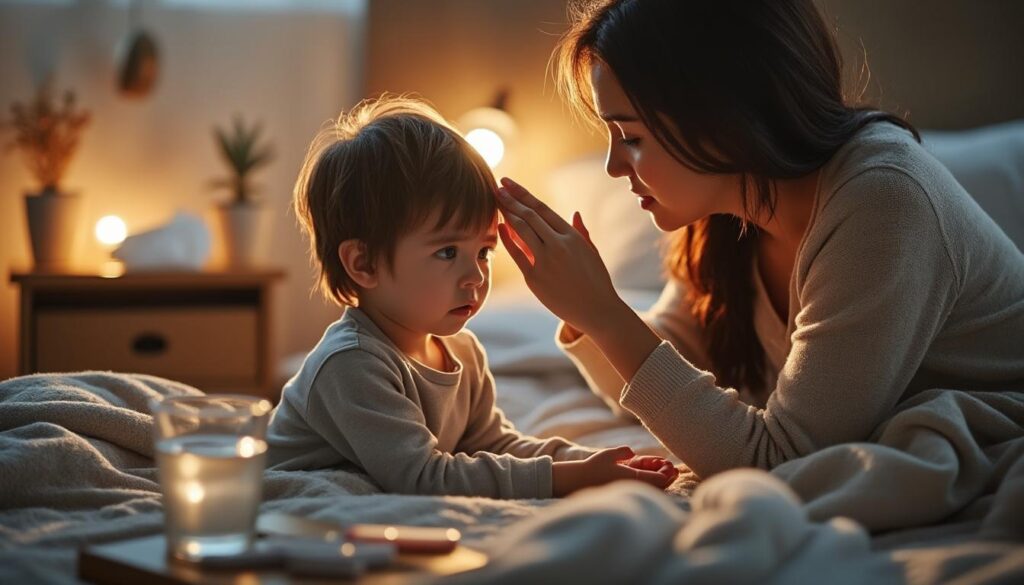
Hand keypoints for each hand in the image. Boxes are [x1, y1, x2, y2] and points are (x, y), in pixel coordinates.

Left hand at [496, 177, 622, 336]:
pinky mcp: (535, 278)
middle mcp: (558, 244)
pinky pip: (517, 254)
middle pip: (529, 215)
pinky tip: (500, 226)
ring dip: (506, 213)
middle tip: (497, 187)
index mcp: (572, 236)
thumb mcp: (592, 253)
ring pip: (522, 230)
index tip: (509, 184)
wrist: (597, 311)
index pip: (542, 209)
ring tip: (495, 201)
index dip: (523, 194)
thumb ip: (582, 232)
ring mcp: (546, 261)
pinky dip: (507, 239)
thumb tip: (574, 213)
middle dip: (511, 199)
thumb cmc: (597, 282)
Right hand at [552, 446, 675, 496]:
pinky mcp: (625, 491)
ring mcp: (629, 491)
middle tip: (673, 469)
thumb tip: (632, 453)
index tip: (670, 464)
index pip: (660, 480)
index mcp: (632, 479)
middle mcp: (633, 487)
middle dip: (667, 477)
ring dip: (660, 479)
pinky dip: (650, 481)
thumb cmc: (593, 467)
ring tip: (664, 470)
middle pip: (659, 486)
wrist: (578, 481)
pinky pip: (643, 488)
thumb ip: (623, 452)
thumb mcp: (609, 454)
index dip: (668, 472)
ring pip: (652, 488)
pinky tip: (650, 473)